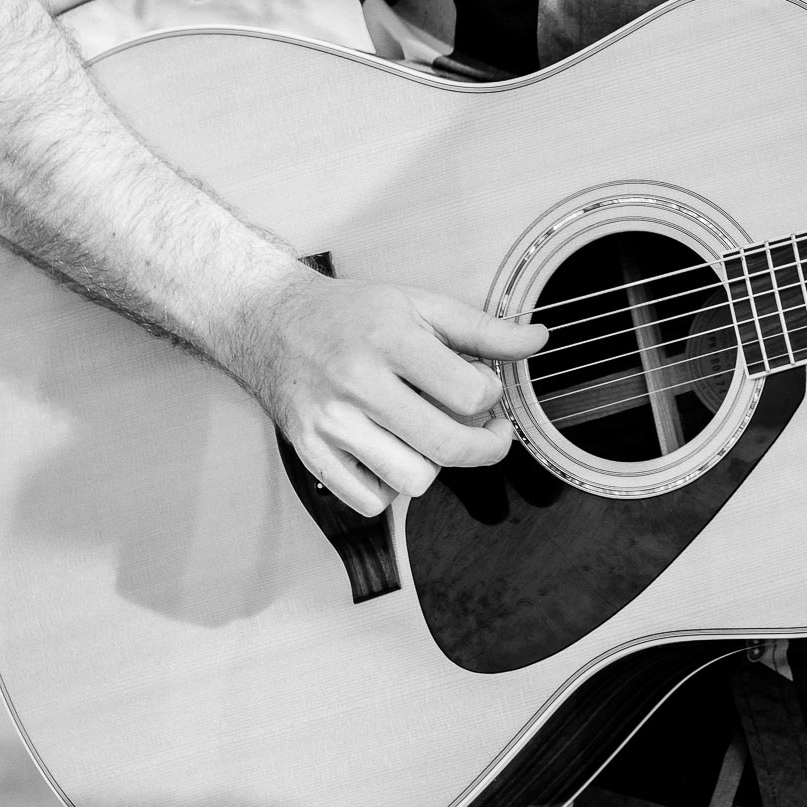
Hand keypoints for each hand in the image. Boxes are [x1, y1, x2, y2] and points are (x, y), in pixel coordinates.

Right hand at [217, 272, 547, 515]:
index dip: (493, 398)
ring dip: (431, 463)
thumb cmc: (349, 314)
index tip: (485, 392)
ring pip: (414, 480)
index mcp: (389, 338)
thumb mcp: (419, 305)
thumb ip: (482, 330)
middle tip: (487, 432)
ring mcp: (330, 423)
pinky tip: (388, 453)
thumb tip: (538, 341)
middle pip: (447, 446)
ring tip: (422, 434)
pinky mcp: (310, 453)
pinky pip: (371, 502)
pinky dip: (389, 487)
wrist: (268, 321)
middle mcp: (357, 382)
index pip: (471, 394)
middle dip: (485, 446)